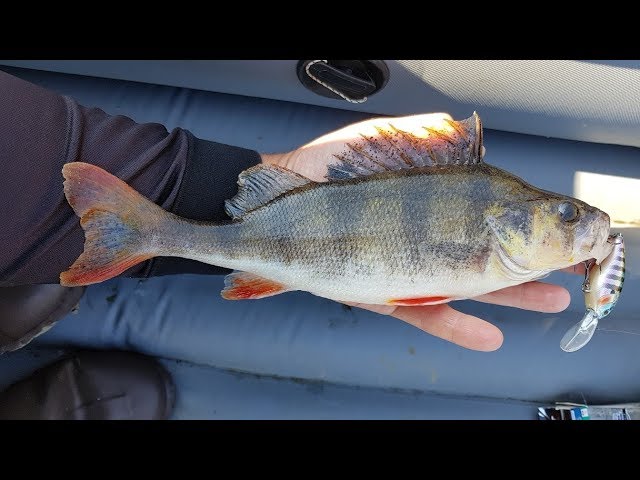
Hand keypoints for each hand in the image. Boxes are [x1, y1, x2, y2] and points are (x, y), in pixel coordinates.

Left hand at [262, 113, 574, 351]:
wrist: (265, 202)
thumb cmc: (324, 168)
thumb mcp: (383, 140)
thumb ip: (425, 137)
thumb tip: (464, 131)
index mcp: (424, 204)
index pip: (480, 221)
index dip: (516, 230)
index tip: (551, 236)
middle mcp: (414, 238)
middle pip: (478, 258)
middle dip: (522, 272)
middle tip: (564, 281)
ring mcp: (395, 266)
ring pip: (459, 287)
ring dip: (504, 298)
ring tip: (547, 303)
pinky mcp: (373, 290)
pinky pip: (417, 311)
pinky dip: (452, 323)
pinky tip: (489, 335)